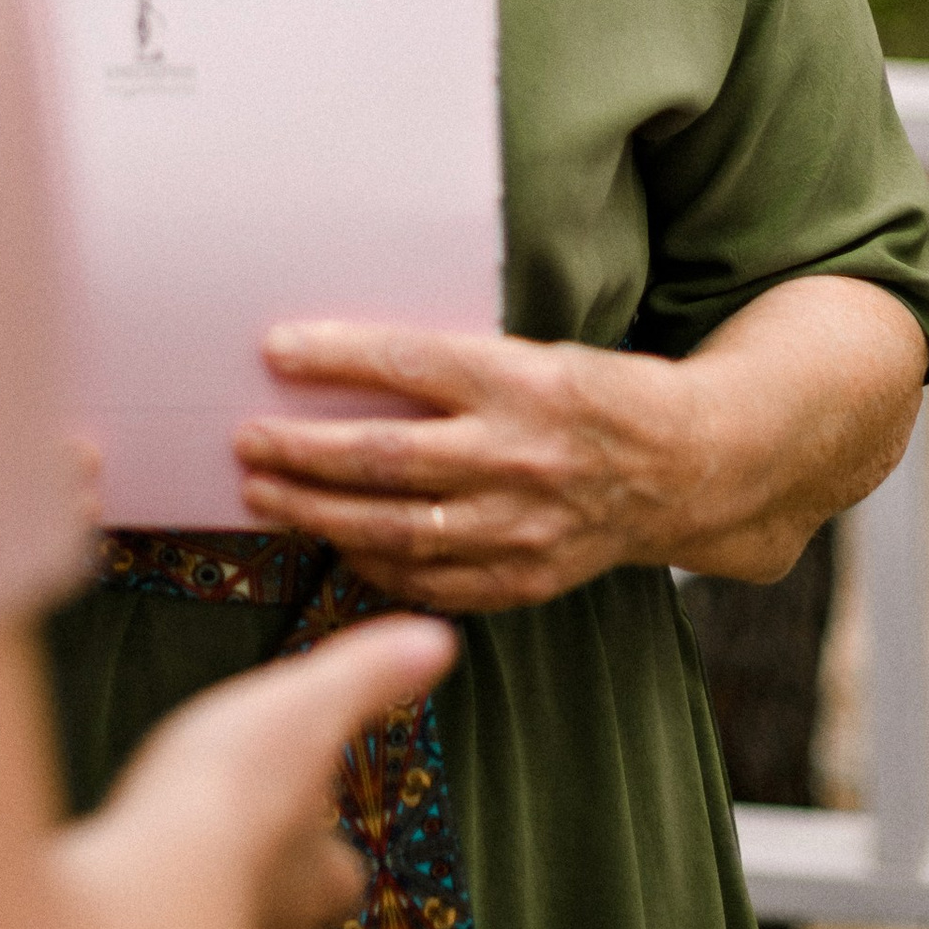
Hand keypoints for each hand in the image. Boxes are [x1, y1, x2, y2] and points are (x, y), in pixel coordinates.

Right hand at [94, 611, 458, 928]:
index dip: (330, 850)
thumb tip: (441, 639)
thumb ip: (368, 675)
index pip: (345, 879)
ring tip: (186, 867)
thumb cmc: (234, 792)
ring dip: (216, 908)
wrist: (144, 888)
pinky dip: (153, 918)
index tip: (310, 807)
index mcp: (321, 876)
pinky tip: (131, 887)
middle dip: (278, 895)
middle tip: (250, 848)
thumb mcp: (308, 708)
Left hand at [234, 323, 704, 611]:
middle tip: (246, 440)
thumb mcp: (533, 356)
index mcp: (520, 381)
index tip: (274, 348)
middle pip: (384, 457)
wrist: (682, 469)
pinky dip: (373, 565)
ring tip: (264, 495)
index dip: (335, 357)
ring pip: (394, 527)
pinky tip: (333, 544)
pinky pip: (429, 579)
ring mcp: (519, 526)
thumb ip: (451, 370)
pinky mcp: (523, 579)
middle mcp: (516, 454)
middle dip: (302, 451)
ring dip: (318, 513)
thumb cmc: (592, 397)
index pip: (407, 363)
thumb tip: (344, 365)